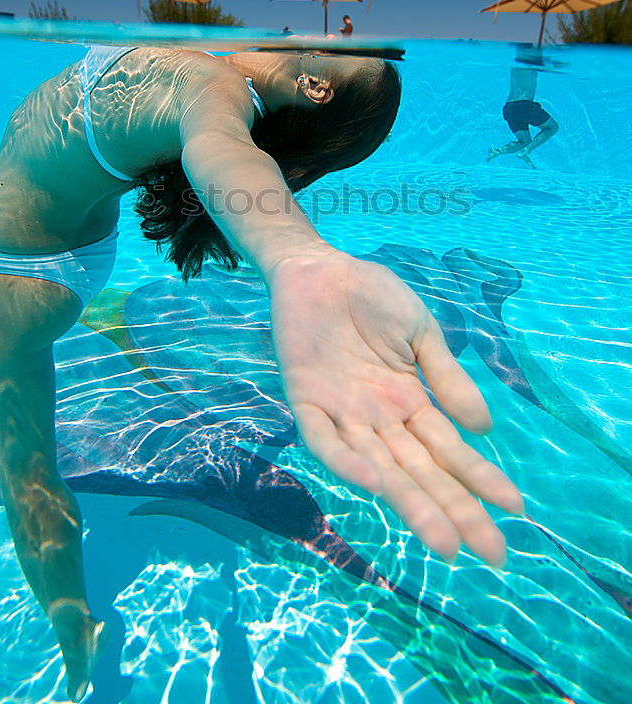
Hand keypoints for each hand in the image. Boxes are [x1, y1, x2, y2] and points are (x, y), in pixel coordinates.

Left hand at [268, 251, 523, 566]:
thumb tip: (485, 430)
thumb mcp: (421, 333)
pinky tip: (374, 481)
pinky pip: (324, 440)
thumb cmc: (371, 297)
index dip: (479, 479)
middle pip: (420, 472)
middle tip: (492, 553)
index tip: (515, 509)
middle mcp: (379, 418)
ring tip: (443, 540)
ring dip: (410, 503)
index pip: (449, 451)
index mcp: (410, 402)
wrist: (320, 268)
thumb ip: (447, 379)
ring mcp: (343, 413)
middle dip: (454, 511)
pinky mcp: (306, 400)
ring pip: (380, 468)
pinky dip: (345, 462)